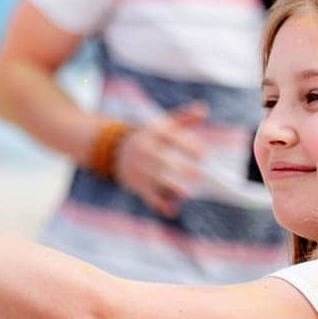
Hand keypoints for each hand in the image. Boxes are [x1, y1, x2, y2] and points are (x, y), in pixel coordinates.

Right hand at [113, 102, 207, 217]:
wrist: (114, 149)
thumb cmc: (149, 137)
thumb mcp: (163, 125)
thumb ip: (185, 118)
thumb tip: (204, 108)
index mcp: (154, 135)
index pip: (171, 139)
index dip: (187, 146)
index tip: (202, 154)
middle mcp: (146, 151)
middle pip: (163, 160)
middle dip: (180, 168)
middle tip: (198, 175)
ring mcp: (141, 169)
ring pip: (156, 180)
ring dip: (171, 187)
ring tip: (186, 193)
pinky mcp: (138, 185)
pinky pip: (149, 197)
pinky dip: (160, 205)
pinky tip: (172, 210)